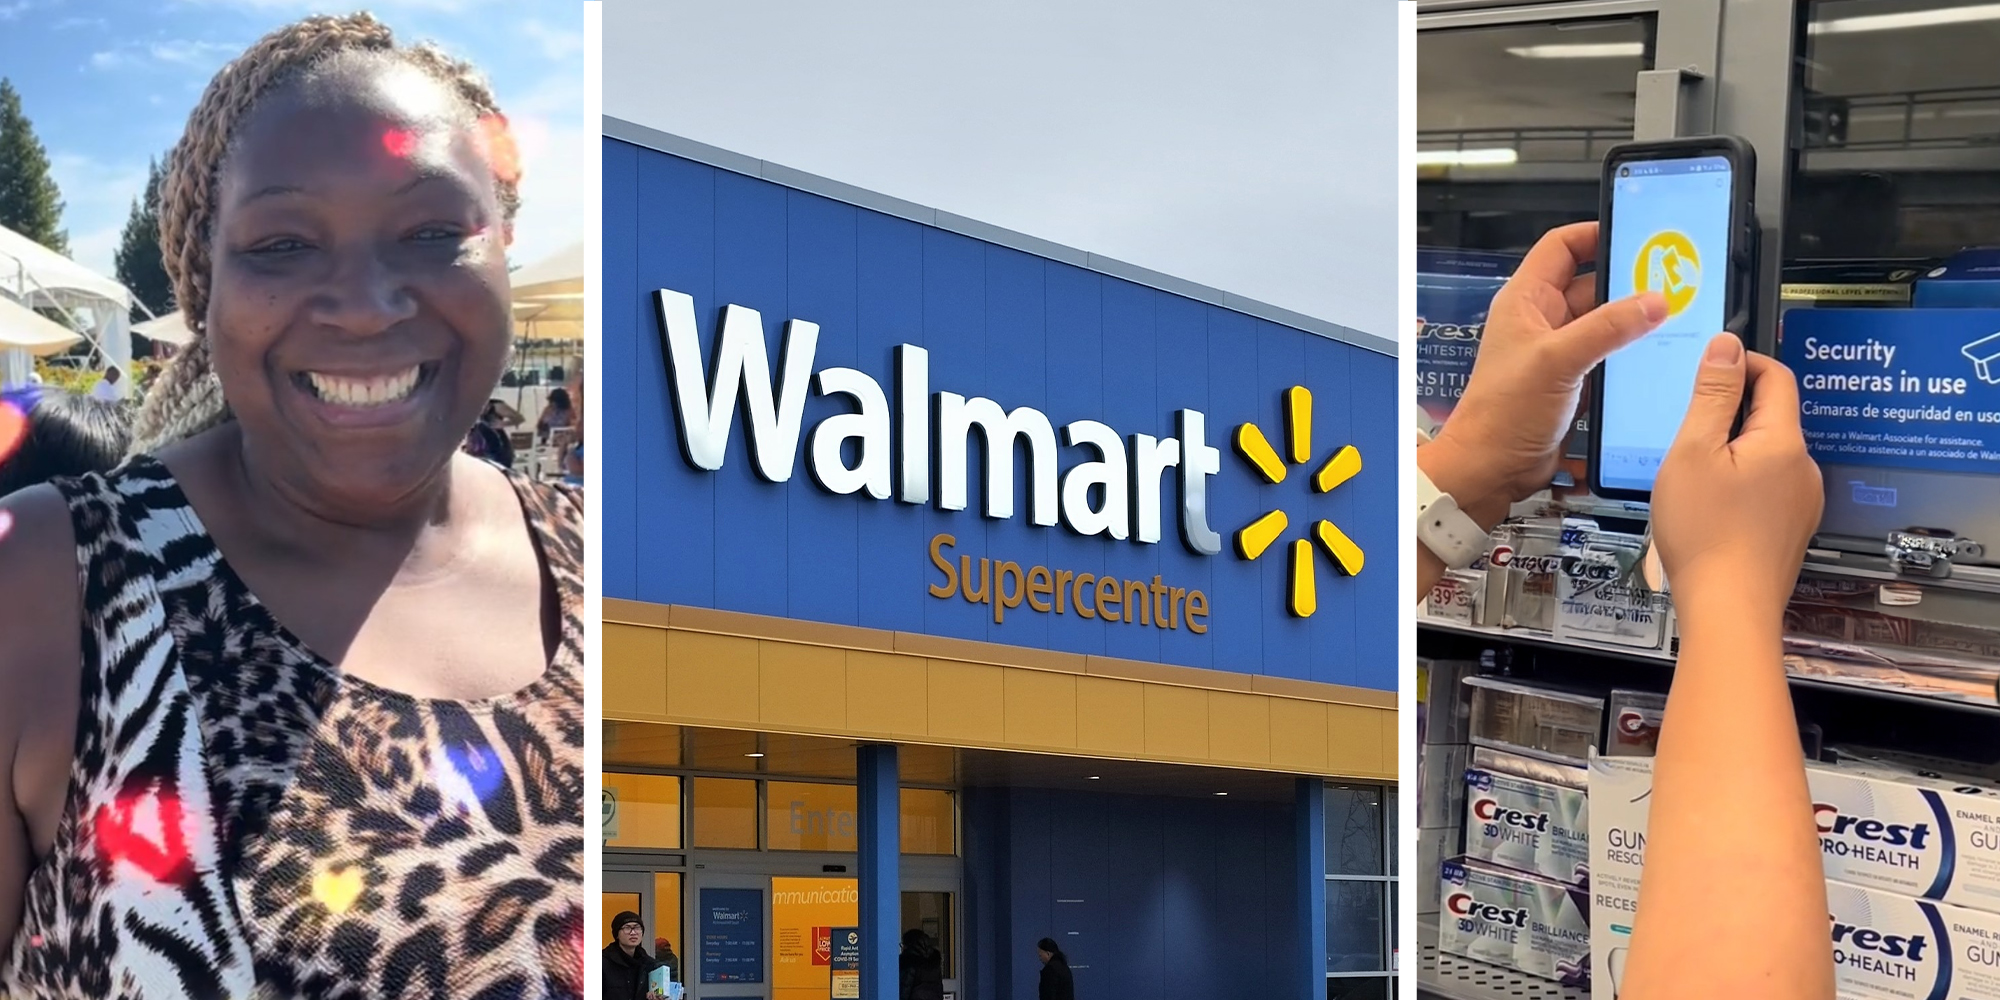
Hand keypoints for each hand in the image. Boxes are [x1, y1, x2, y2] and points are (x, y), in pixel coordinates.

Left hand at [1425, 223, 1667, 521]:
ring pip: (1603, 323)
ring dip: (1632, 322)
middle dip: (1628, 282)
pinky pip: (1606, 356)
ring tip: (1671, 315)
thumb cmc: (1500, 414)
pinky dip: (1629, 354)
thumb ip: (1606, 328)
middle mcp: (1540, 321)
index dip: (1596, 234)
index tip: (1635, 234)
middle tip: (1668, 278)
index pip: (1561, 247)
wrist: (1492, 467)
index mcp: (1525, 301)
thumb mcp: (1556, 360)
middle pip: (1591, 284)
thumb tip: (1652, 301)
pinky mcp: (1572, 381)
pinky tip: (1656, 354)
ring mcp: (1557, 351)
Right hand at [1652, 334, 1822, 614]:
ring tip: (1692, 477)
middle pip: (1770, 417)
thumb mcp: (1693, 452)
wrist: (1729, 609)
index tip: (1708, 368)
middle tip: (1685, 430)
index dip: (1742, 362)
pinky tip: (1709, 507)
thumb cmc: (1706, 535)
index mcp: (1783, 442)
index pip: (1776, 377)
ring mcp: (1801, 502)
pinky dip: (1739, 484)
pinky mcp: (1790, 529)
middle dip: (1729, 412)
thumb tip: (1725, 346)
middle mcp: (1803, 469)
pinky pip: (1767, 488)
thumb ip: (1711, 395)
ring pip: (1766, 455)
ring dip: (1732, 452)